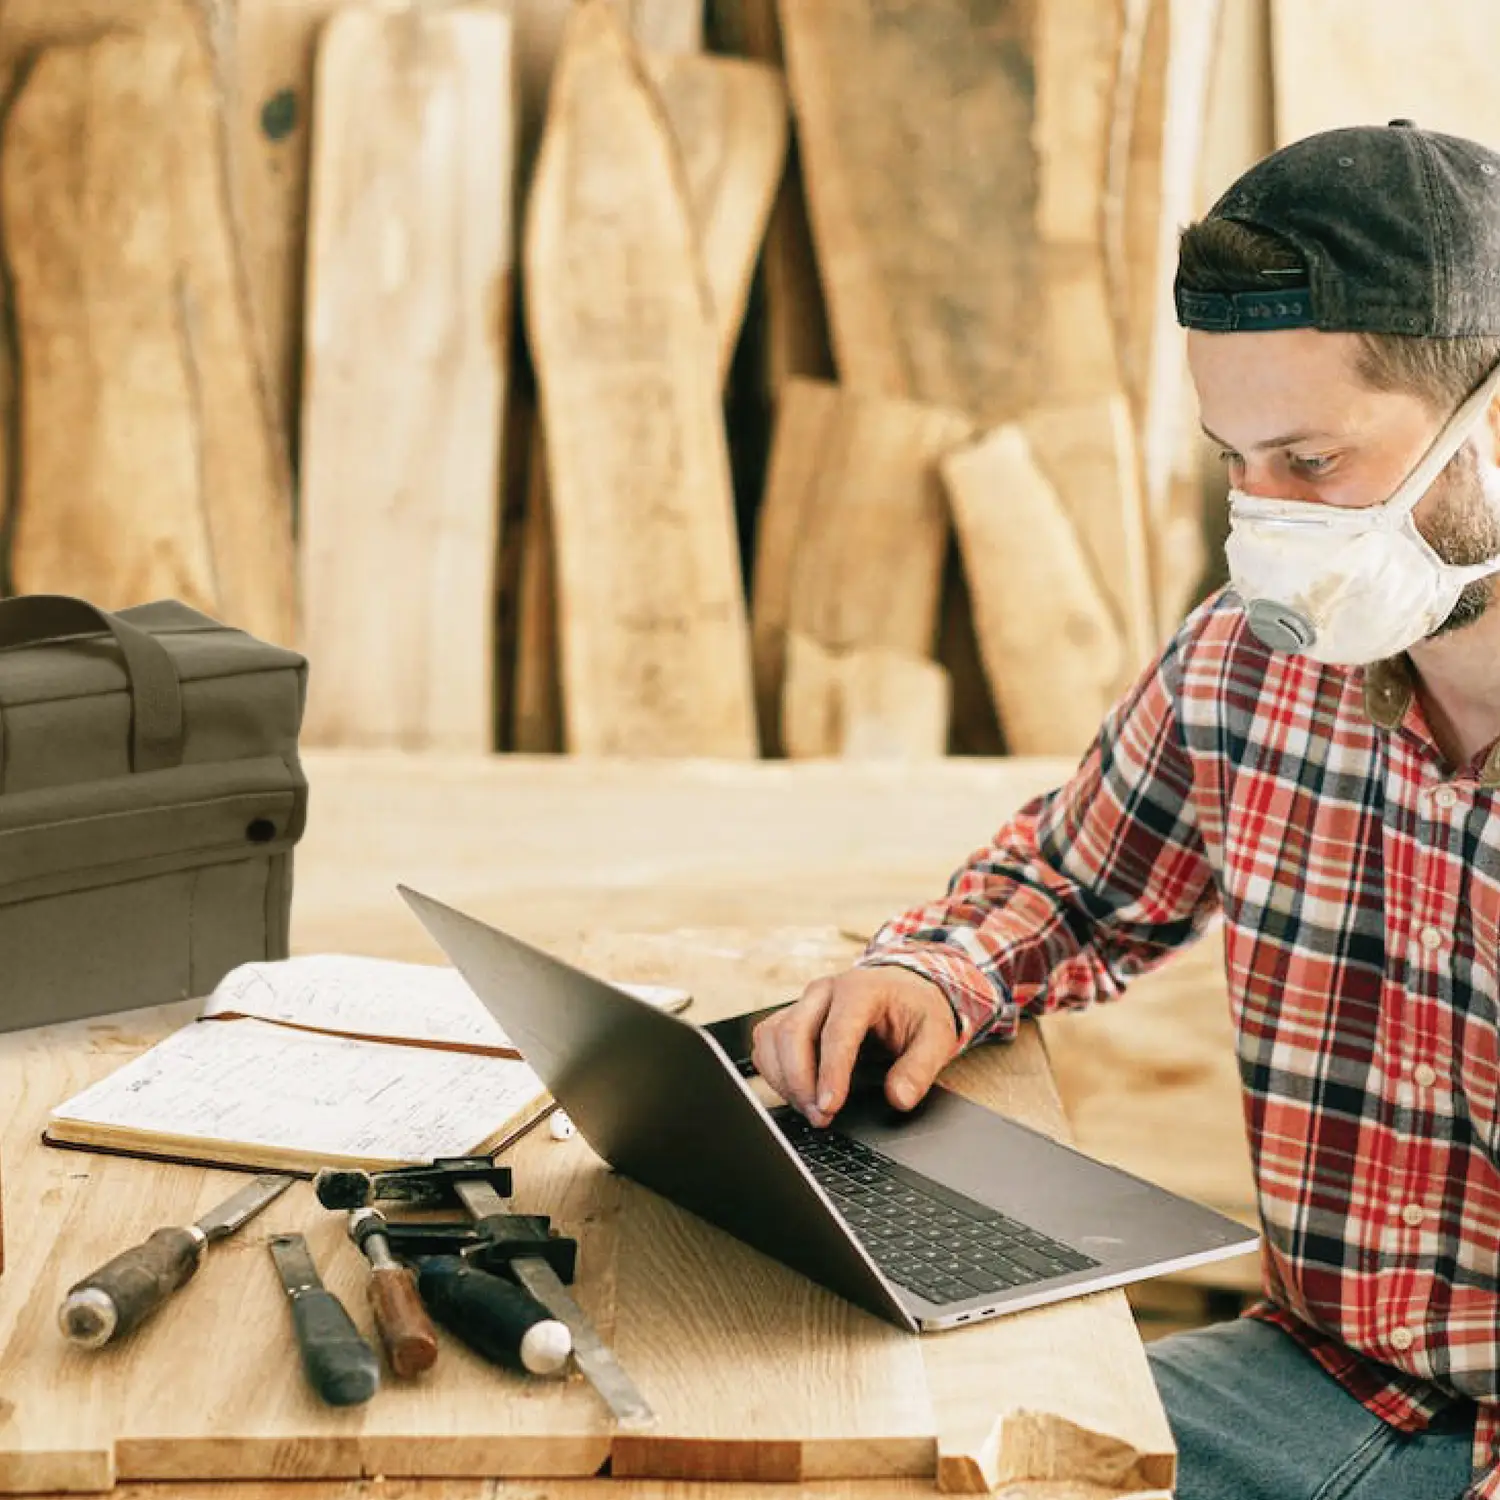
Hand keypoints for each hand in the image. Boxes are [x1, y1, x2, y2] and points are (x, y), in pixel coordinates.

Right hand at [750, 965, 959, 1126]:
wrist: (905, 988)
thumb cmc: (916, 1009)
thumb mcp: (936, 1036)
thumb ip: (920, 1068)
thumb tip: (899, 1098)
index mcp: (861, 989)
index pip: (836, 1031)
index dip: (829, 1073)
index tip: (829, 1107)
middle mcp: (825, 991)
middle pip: (792, 1032)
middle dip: (799, 1081)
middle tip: (820, 1117)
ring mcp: (804, 1003)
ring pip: (771, 1037)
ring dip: (783, 1079)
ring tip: (811, 1110)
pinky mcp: (792, 1016)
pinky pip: (767, 1042)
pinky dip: (775, 1072)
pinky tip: (799, 1094)